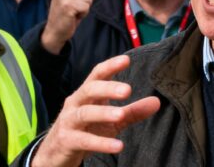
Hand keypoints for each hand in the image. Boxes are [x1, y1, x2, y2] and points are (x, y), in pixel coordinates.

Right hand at [30, 55, 160, 166]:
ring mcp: (69, 121)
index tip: (126, 60)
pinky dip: (100, 143)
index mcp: (87, 94)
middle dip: (107, 88)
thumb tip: (156, 102)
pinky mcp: (67, 140)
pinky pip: (84, 140)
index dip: (110, 66)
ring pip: (84, 113)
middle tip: (128, 90)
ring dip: (103, 113)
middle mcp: (76, 103)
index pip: (97, 75)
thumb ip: (132, 111)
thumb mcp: (111, 121)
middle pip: (90, 90)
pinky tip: (118, 146)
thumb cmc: (85, 130)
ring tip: (120, 115)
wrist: (56, 153)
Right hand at [42, 0, 95, 54]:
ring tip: (73, 13)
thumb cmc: (66, 15)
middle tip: (74, 9)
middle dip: (86, 2)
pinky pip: (86, 7)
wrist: (55, 32)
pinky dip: (83, 14)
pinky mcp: (67, 6)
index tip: (74, 3)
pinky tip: (73, 17)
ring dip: (84, 8)